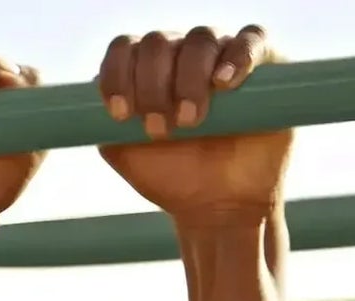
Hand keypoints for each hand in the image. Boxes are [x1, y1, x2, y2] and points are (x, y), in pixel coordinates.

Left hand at [97, 26, 291, 224]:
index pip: (125, 49)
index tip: (121, 115)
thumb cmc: (173, 179)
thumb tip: (91, 92)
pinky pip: (250, 40)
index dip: (117, 74)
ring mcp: (221, 57)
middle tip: (160, 130)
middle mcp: (182, 56)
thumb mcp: (126, 155)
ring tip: (190, 120)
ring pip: (199, 39)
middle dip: (152, 85)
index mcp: (147, 72)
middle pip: (158, 42)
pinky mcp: (263, 66)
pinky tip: (224, 84)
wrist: (219, 208)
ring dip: (188, 78)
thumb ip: (103, 125)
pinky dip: (236, 57)